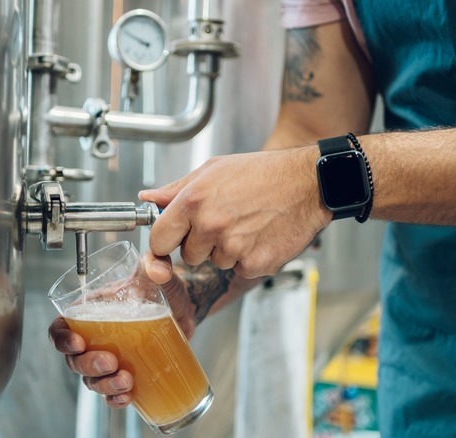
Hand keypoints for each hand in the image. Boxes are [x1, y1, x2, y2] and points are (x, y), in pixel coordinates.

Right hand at [48, 252, 195, 409]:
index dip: (62, 338)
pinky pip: (111, 394)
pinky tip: (128, 396)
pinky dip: (116, 399)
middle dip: (87, 365)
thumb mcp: (157, 274)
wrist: (185, 308)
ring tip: (126, 381)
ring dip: (104, 385)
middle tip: (110, 362)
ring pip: (91, 380)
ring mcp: (109, 358)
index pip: (61, 328)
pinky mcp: (126, 373)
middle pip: (74, 359)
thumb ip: (156, 263)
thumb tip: (157, 268)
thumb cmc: (162, 288)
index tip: (78, 342)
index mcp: (90, 312)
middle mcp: (94, 337)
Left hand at [140, 148, 330, 277]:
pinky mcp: (254, 263)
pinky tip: (260, 236)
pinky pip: (239, 270)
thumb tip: (148, 199)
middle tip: (225, 222)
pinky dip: (248, 258)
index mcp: (193, 201)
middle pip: (187, 256)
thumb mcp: (213, 170)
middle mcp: (210, 225)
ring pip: (215, 263)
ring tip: (247, 224)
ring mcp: (233, 247)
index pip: (158, 240)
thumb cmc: (261, 173)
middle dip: (201, 244)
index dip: (166, 242)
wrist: (307, 183)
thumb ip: (176, 189)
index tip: (174, 239)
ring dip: (227, 251)